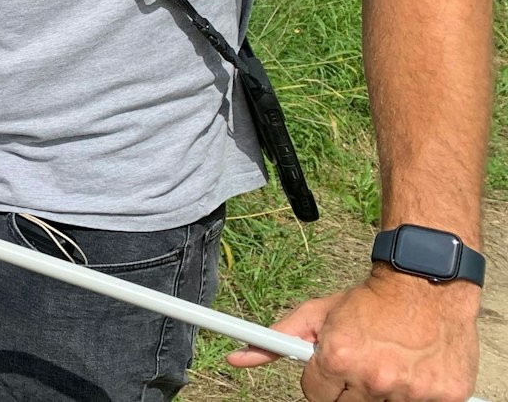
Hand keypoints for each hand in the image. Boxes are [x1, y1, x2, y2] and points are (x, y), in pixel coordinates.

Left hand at [227, 269, 479, 400]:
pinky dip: (412, 395)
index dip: (321, 379)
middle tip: (363, 361)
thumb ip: (275, 340)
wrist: (425, 286)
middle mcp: (372, 378)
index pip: (313, 394)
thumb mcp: (318, 314)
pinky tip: (412, 370)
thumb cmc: (369, 301)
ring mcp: (408, 391)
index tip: (333, 366)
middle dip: (348, 387)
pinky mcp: (442, 397)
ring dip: (380, 391)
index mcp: (337, 359)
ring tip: (388, 362)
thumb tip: (235, 357)